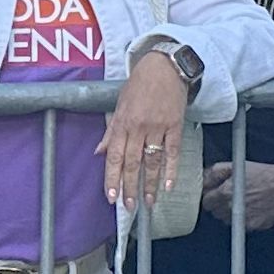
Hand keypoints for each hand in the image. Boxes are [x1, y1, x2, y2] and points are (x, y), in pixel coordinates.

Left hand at [105, 46, 194, 214]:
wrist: (165, 66)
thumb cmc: (140, 84)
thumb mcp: (119, 105)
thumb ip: (110, 131)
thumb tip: (98, 152)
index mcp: (122, 123)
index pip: (114, 157)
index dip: (112, 179)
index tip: (111, 198)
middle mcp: (138, 127)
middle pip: (132, 163)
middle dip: (130, 187)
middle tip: (129, 207)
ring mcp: (158, 127)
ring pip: (152, 161)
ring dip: (150, 184)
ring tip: (149, 202)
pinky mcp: (175, 126)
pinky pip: (173, 151)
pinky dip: (171, 169)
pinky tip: (169, 185)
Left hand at [200, 160, 273, 231]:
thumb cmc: (263, 173)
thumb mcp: (236, 165)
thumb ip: (215, 172)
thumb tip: (204, 180)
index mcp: (225, 192)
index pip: (206, 202)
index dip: (211, 197)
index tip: (216, 194)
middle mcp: (232, 208)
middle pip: (215, 213)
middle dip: (220, 205)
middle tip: (230, 196)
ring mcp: (242, 219)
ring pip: (227, 221)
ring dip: (230, 213)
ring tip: (242, 202)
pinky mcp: (253, 225)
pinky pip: (242, 226)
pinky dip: (245, 219)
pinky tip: (252, 208)